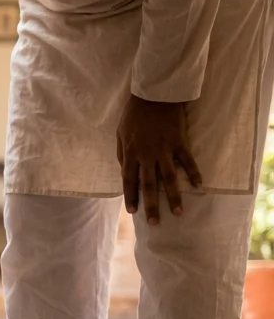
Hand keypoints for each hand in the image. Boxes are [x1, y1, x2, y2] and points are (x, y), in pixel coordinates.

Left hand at [116, 95, 200, 224]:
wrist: (154, 95)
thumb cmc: (134, 114)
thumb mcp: (120, 133)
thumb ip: (122, 153)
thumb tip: (123, 170)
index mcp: (130, 153)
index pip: (129, 181)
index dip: (131, 197)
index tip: (133, 212)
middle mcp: (147, 155)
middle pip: (149, 185)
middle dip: (151, 206)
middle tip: (154, 223)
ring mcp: (164, 149)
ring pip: (169, 178)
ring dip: (174, 197)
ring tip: (178, 213)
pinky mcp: (180, 142)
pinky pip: (187, 161)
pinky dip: (194, 174)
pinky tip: (198, 186)